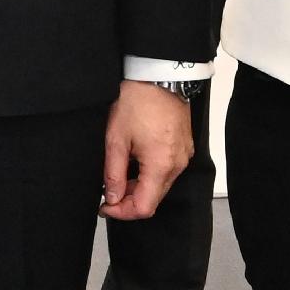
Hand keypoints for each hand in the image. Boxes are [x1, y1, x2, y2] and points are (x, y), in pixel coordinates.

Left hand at [102, 80, 195, 220]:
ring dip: (139, 187)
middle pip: (154, 199)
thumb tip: (112, 198)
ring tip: (118, 174)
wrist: (159, 76)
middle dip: (129, 201)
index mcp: (161, 165)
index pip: (145, 207)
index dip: (122, 213)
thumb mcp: (116, 139)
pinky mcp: (184, 148)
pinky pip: (167, 171)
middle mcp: (177, 165)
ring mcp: (183, 156)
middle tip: (107, 193)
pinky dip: (150, 174)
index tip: (105, 207)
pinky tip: (135, 163)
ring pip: (161, 186)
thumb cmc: (137, 101)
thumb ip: (113, 173)